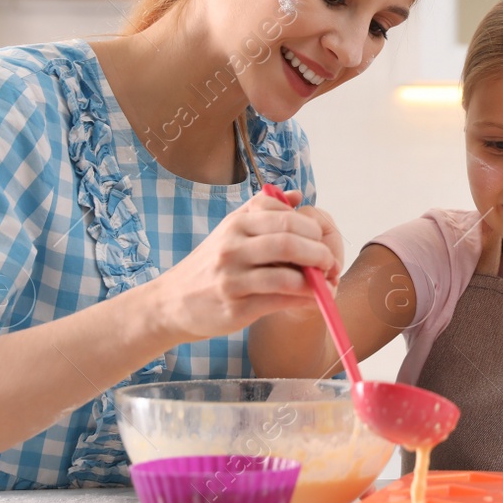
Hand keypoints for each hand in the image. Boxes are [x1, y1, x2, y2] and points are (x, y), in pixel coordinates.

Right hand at [151, 188, 336, 341]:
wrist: (171, 301)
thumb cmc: (211, 264)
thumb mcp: (231, 229)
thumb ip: (263, 210)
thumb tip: (297, 195)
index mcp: (236, 223)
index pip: (285, 215)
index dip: (312, 227)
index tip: (322, 239)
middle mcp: (232, 247)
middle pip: (289, 242)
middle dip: (319, 252)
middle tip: (330, 262)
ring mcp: (232, 278)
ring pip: (286, 275)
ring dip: (315, 280)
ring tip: (325, 282)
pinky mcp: (235, 307)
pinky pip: (279, 301)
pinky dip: (304, 299)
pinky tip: (314, 299)